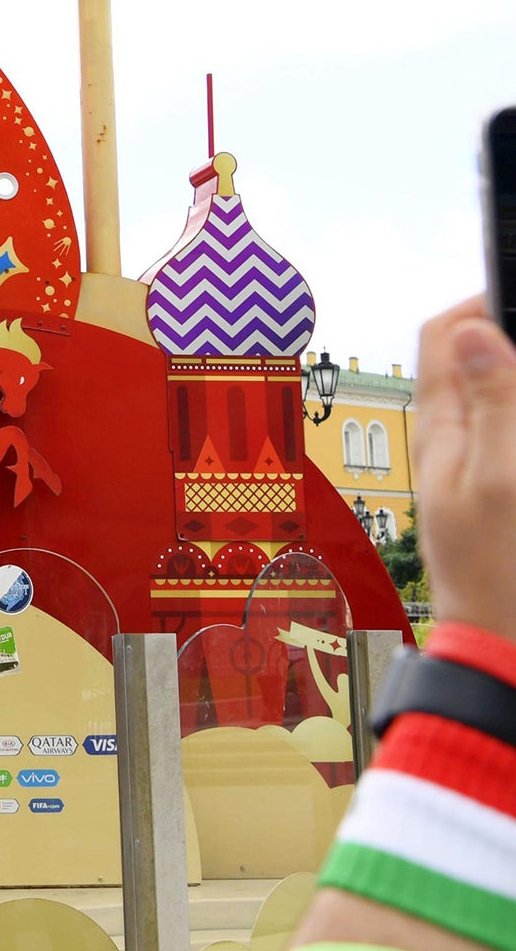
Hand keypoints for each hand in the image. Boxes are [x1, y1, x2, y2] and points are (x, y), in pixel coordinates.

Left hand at [411, 298, 515, 641]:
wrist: (506, 647)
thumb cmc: (497, 571)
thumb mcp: (501, 480)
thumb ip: (493, 404)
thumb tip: (470, 330)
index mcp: (442, 429)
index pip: (444, 337)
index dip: (484, 303)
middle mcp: (455, 439)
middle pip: (476, 359)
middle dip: (511, 334)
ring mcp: (480, 465)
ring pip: (497, 395)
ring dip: (511, 373)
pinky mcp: (502, 488)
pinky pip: (507, 434)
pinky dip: (510, 409)